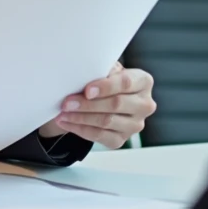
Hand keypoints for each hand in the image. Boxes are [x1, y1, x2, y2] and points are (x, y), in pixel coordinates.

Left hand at [38, 62, 155, 148]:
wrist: (106, 98)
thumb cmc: (106, 79)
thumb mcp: (107, 69)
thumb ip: (102, 69)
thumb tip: (86, 72)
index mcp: (143, 82)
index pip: (126, 83)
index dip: (106, 87)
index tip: (87, 90)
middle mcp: (144, 105)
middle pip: (116, 104)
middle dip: (88, 104)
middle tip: (67, 103)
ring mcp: (135, 125)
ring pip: (106, 122)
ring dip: (80, 118)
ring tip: (63, 113)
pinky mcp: (121, 139)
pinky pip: (100, 136)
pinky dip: (80, 129)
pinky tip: (66, 122)